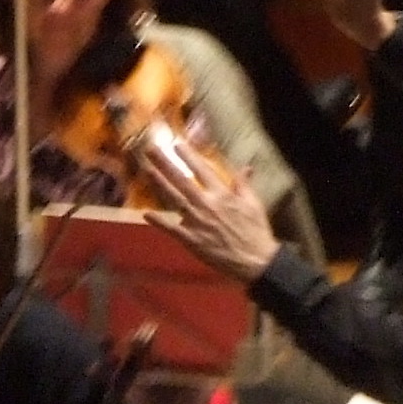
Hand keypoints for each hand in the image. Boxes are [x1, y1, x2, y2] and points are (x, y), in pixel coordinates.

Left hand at [147, 138, 278, 281]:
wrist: (256, 260)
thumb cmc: (256, 231)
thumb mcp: (253, 203)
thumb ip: (243, 184)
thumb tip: (245, 167)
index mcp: (222, 194)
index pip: (201, 169)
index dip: (187, 155)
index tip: (175, 143)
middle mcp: (207, 204)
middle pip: (181, 180)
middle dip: (164, 163)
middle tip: (150, 148)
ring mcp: (197, 222)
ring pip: (173, 198)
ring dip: (159, 183)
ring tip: (146, 170)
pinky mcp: (192, 240)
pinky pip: (172, 229)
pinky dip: (159, 221)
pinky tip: (146, 213)